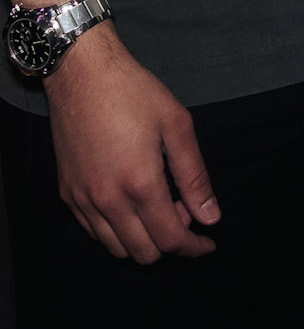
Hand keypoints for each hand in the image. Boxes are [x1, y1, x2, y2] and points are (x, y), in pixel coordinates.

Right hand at [43, 25, 219, 260]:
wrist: (83, 75)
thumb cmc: (135, 93)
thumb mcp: (177, 125)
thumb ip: (194, 176)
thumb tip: (211, 218)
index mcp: (139, 183)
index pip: (170, 238)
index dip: (193, 246)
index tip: (208, 242)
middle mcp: (107, 201)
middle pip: (143, 253)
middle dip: (170, 241)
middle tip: (183, 208)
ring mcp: (82, 200)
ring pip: (117, 249)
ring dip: (143, 239)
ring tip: (159, 204)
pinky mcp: (68, 194)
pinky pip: (94, 233)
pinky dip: (117, 231)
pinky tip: (131, 203)